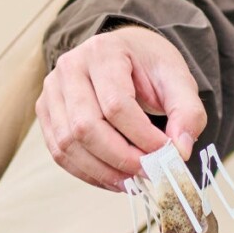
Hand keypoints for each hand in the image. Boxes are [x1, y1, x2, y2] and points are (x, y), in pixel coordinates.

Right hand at [37, 27, 208, 189]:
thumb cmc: (148, 65)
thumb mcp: (178, 79)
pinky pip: (60, 152)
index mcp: (103, 52)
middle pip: (86, 127)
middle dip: (120, 158)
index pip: (116, 104)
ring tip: (133, 180)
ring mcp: (52, 90)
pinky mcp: (46, 111)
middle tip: (149, 172)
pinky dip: (87, 172)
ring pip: (68, 144)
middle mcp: (69, 67)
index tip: (166, 153)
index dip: (142, 136)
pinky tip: (114, 178)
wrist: (124, 52)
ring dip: (102, 171)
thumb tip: (179, 151)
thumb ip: (187, 112)